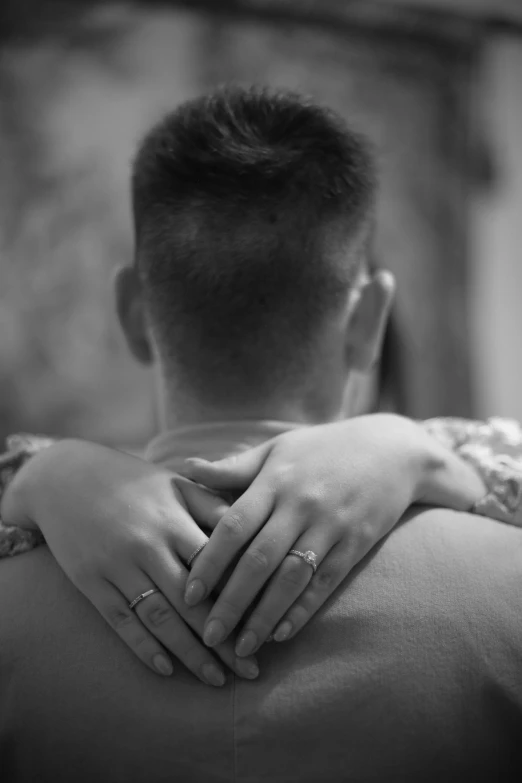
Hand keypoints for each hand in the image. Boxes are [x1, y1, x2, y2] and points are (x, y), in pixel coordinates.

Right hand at [1, 440, 258, 684]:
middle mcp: (147, 545)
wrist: (65, 477)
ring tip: (217, 679)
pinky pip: (121, 621)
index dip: (242, 598)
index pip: (216, 567)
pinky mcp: (91, 582)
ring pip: (160, 618)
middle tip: (251, 670)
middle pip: (193, 602)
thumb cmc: (133, 481)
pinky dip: (143, 647)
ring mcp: (117, 566)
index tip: (267, 625)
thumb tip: (255, 530)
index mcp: (173, 519)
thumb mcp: (175, 483)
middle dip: (224, 639)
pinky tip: (166, 669)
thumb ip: (213, 505)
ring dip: (190, 653)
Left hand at [180, 414, 484, 655]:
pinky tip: (282, 633)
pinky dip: (303, 609)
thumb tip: (185, 468)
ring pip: (291, 578)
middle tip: (208, 636)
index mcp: (275, 481)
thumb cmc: (322, 448)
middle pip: (259, 560)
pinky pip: (326, 582)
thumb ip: (233, 466)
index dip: (209, 561)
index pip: (234, 526)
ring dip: (265, 616)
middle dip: (231, 601)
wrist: (390, 450)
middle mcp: (301, 505)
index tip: (187, 594)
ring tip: (242, 648)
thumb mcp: (277, 449)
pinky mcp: (356, 543)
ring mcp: (331, 525)